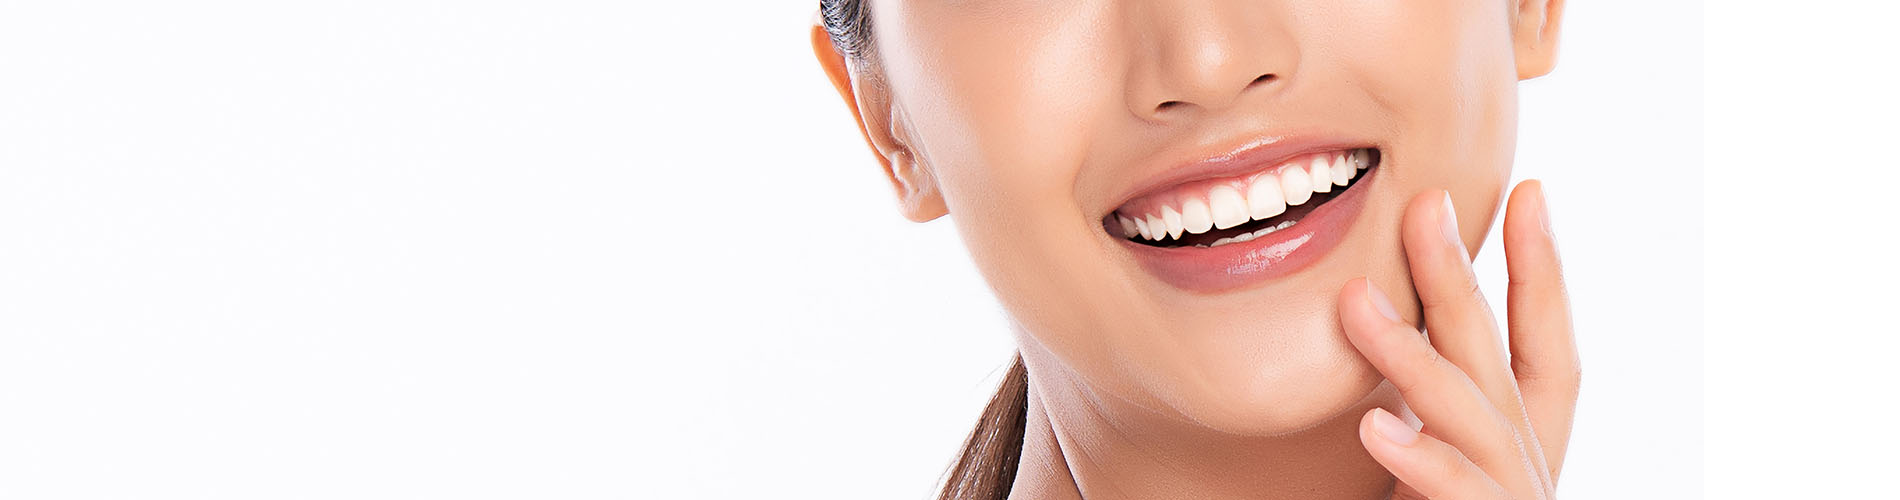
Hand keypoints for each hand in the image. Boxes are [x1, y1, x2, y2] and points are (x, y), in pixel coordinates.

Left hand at [1339, 181, 1579, 498]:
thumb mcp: (1420, 452)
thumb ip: (1418, 399)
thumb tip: (1368, 307)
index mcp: (1516, 441)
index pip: (1540, 346)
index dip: (1542, 270)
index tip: (1530, 190)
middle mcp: (1524, 468)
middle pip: (1498, 361)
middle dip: (1462, 280)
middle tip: (1426, 202)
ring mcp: (1510, 499)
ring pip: (1474, 419)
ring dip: (1413, 355)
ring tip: (1355, 299)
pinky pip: (1462, 495)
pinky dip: (1424, 461)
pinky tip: (1374, 426)